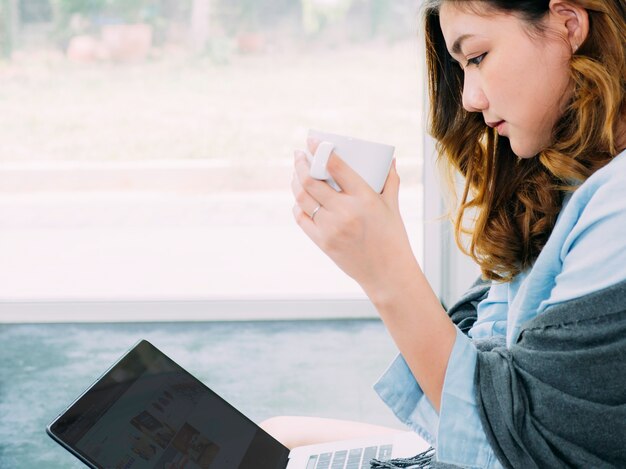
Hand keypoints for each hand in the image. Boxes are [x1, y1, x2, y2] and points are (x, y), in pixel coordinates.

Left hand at [291, 138, 419, 296]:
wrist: (387, 273)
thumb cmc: (392, 238)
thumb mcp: (392, 207)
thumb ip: (390, 181)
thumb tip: (389, 160)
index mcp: (364, 197)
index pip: (336, 166)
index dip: (319, 149)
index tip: (311, 141)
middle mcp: (345, 211)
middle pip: (310, 180)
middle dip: (300, 163)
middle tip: (299, 155)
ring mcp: (331, 227)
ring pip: (301, 198)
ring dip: (294, 182)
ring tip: (296, 173)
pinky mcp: (322, 242)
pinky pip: (301, 218)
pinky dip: (297, 206)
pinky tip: (299, 199)